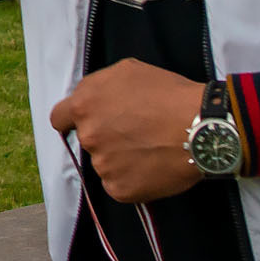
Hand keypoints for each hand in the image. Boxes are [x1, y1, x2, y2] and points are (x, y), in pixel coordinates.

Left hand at [48, 59, 204, 204]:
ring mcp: (103, 165)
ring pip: (105, 163)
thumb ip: (100, 86)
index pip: (59, 118)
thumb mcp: (128, 71)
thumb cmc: (169, 94)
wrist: (200, 127)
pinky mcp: (119, 189)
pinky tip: (152, 166)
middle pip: (88, 140)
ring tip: (150, 148)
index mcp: (84, 105)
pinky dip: (133, 178)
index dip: (73, 120)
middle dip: (105, 137)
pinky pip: (119, 184)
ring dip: (120, 158)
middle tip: (134, 133)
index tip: (87, 122)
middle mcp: (89, 136)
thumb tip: (92, 100)